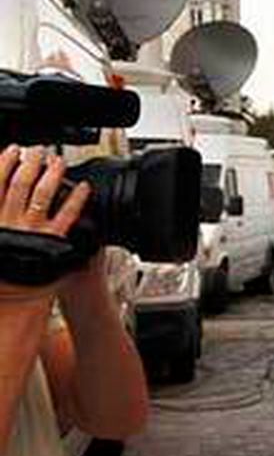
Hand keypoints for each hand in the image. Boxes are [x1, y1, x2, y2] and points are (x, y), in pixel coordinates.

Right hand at [0, 145, 90, 302]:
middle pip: (20, 183)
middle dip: (30, 162)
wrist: (11, 305)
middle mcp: (9, 223)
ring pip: (42, 193)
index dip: (4, 163)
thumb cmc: (0, 275)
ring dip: (51, 173)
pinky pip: (68, 215)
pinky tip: (84, 187)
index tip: (12, 150)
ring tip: (58, 161)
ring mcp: (31, 232)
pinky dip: (77, 198)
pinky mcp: (53, 242)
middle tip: (37, 151)